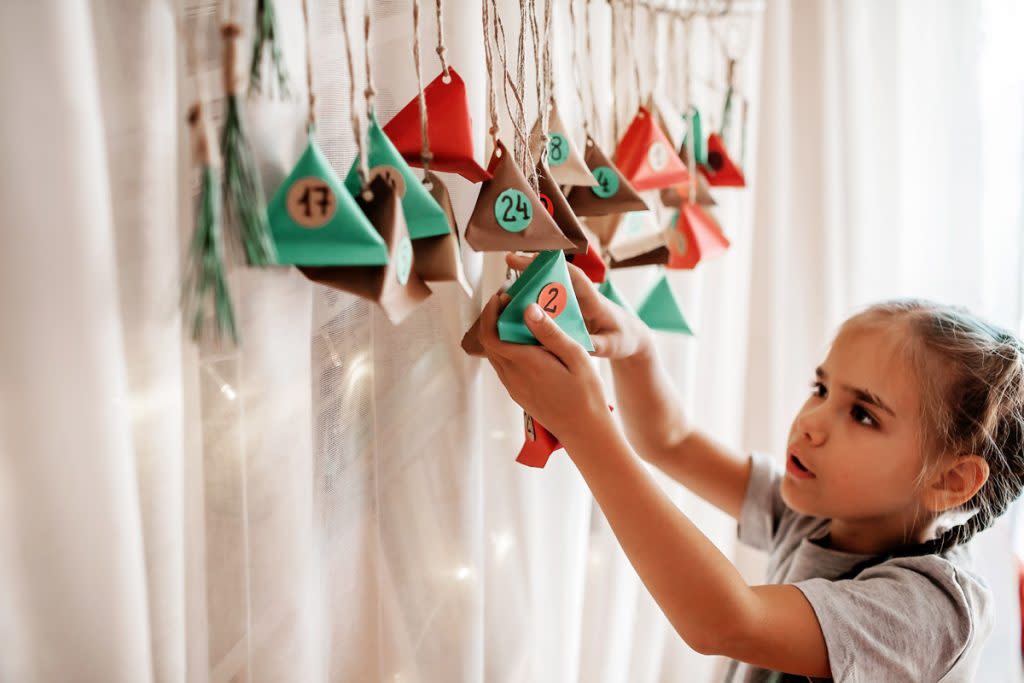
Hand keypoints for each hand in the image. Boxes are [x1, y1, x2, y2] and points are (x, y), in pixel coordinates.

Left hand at [478, 291, 615, 447]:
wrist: (585, 431)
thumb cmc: (586, 394)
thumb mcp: (576, 356)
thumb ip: (550, 332)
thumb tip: (529, 309)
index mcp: (526, 364)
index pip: (491, 335)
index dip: (490, 313)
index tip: (502, 296)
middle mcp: (513, 376)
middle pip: (489, 341)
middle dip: (495, 318)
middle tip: (512, 301)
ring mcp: (513, 387)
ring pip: (495, 354)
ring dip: (500, 333)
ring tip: (521, 318)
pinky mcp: (518, 393)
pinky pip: (504, 366)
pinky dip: (508, 348)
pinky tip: (527, 342)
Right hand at [505, 252, 650, 359]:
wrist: (631, 339)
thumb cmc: (624, 338)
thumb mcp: (613, 346)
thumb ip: (595, 345)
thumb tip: (574, 346)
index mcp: (594, 299)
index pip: (574, 275)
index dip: (554, 265)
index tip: (533, 258)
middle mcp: (581, 296)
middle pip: (555, 276)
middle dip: (533, 267)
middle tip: (509, 261)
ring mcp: (573, 303)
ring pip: (548, 289)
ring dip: (528, 285)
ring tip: (504, 288)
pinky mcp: (568, 312)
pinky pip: (548, 303)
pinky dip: (532, 302)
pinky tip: (514, 308)